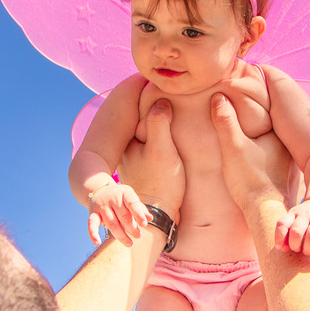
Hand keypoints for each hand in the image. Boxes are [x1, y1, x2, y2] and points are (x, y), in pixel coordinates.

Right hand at [88, 184, 148, 246]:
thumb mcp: (131, 199)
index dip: (138, 214)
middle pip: (123, 216)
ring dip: (121, 235)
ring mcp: (101, 205)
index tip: (144, 224)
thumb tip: (149, 218)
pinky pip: (91, 224)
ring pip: (111, 223)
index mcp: (124, 192)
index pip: (132, 203)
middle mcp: (112, 197)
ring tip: (130, 243)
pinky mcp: (92, 213)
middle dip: (132, 228)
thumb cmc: (121, 198)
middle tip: (138, 236)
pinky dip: (93, 234)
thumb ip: (140, 209)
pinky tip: (97, 243)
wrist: (100, 191)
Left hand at [120, 99, 183, 219]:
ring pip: (151, 139)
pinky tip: (176, 149)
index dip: (156, 103)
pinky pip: (155, 152)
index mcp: (129, 142)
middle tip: (177, 106)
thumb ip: (159, 123)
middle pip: (146, 125)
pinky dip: (164, 147)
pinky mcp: (147, 173)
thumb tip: (161, 101)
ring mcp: (137, 162)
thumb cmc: (161, 183)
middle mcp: (129, 151)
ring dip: (163, 133)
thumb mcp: (162, 149)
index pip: (142, 113)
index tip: (170, 95)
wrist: (159, 216)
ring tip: (180, 125)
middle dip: (159, 117)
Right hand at [210, 93, 291, 211]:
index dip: (256, 98)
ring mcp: (288, 161)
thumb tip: (219, 97)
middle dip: (260, 116)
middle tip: (244, 105)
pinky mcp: (284, 175)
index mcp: (279, 133)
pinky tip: (256, 154)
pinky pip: (275, 154)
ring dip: (263, 134)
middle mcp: (288, 145)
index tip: (245, 89)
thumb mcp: (233, 147)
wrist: (264, 213)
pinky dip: (266, 149)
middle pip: (272, 123)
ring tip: (248, 127)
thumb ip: (226, 121)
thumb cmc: (250, 181)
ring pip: (274, 140)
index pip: (268, 107)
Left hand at [275, 199, 309, 257]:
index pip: (282, 223)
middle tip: (296, 249)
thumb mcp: (292, 220)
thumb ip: (286, 234)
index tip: (279, 247)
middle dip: (294, 245)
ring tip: (306, 252)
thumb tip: (283, 248)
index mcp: (293, 214)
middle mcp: (305, 215)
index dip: (279, 237)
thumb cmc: (303, 218)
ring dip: (308, 248)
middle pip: (296, 231)